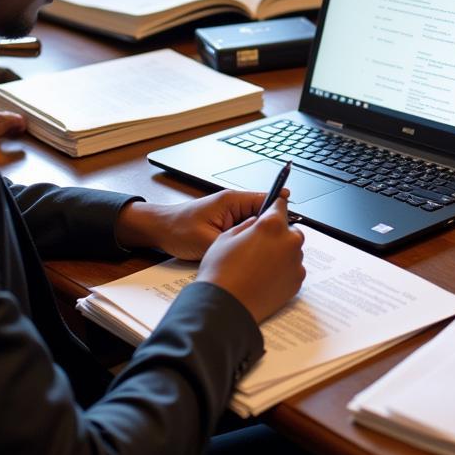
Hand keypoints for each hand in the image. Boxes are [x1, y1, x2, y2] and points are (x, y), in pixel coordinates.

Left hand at [114, 189, 275, 259]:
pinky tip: (250, 254)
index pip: (267, 200)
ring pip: (256, 226)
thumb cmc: (178, 230)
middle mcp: (235, 205)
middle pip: (265, 215)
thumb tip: (254, 249)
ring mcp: (231, 215)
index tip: (295, 225)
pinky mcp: (227, 226)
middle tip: (278, 248)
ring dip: (259, 237)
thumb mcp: (207, 240)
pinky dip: (249, 241)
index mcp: (233, 201)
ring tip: (265, 253)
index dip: (283, 212)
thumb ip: (233, 244)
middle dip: (272, 230)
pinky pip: (245, 232)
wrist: (158, 230)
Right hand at [195, 197, 304, 323]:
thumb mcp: (226, 236)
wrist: (225, 307)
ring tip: (258, 265)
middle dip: (277, 234)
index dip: (273, 207)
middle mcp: (289, 241)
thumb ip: (247, 225)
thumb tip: (256, 224)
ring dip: (280, 253)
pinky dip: (283, 270)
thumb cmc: (221, 273)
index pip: (280, 205)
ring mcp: (295, 263)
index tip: (272, 209)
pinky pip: (292, 269)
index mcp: (272, 225)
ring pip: (291, 250)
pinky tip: (264, 277)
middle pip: (288, 230)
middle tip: (258, 246)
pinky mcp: (297, 282)